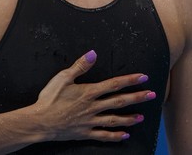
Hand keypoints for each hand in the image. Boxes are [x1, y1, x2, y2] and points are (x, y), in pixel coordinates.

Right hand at [33, 50, 155, 141]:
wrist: (40, 121)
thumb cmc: (49, 98)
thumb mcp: (63, 78)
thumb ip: (80, 66)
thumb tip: (93, 54)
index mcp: (89, 92)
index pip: (114, 85)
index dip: (129, 80)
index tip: (143, 78)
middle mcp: (93, 107)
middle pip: (119, 102)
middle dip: (137, 98)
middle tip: (152, 95)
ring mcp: (90, 121)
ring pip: (114, 119)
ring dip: (129, 118)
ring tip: (141, 117)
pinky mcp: (84, 133)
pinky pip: (103, 135)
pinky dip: (114, 136)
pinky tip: (124, 135)